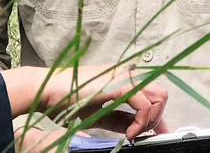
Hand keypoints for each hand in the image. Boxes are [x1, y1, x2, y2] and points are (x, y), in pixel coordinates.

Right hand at [2, 64, 167, 139]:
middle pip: (161, 94)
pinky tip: (129, 133)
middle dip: (156, 118)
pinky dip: (141, 122)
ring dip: (150, 120)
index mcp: (123, 79)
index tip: (158, 134)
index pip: (152, 95)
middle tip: (140, 135)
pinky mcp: (119, 84)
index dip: (157, 117)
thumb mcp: (99, 114)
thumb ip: (119, 119)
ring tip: (133, 134)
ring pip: (158, 97)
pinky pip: (143, 105)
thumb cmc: (67, 99)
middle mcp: (127, 74)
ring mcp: (125, 76)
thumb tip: (135, 129)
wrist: (48, 90)